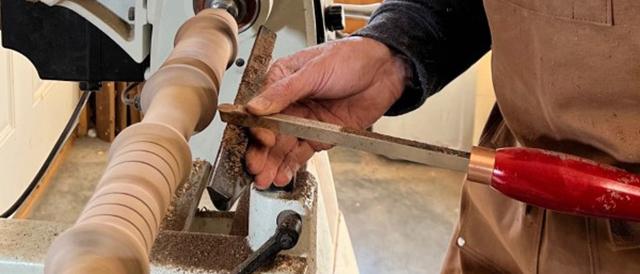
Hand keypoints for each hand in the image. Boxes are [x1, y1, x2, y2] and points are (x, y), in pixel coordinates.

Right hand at [246, 37, 407, 188]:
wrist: (383, 70)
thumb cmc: (349, 58)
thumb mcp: (314, 70)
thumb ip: (283, 91)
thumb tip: (255, 107)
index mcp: (281, 81)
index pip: (261, 108)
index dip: (258, 126)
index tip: (262, 138)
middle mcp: (289, 104)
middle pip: (268, 132)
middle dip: (260, 151)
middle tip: (255, 167)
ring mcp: (303, 122)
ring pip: (282, 147)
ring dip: (271, 163)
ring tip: (264, 179)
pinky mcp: (319, 136)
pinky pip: (300, 154)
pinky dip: (289, 166)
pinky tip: (281, 176)